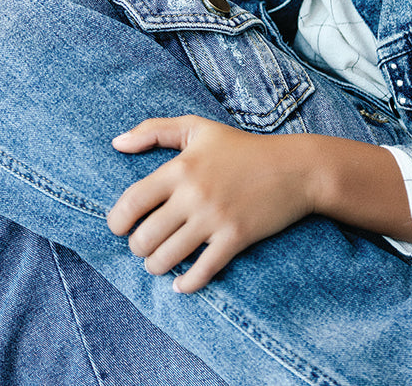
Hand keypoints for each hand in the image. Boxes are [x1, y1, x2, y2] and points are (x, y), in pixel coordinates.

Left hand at [106, 116, 321, 292]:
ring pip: (168, 257)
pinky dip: (187, 283)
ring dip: (156, 266)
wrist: (295, 168)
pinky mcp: (236, 238)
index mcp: (179, 169)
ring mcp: (215, 218)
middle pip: (145, 237)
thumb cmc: (242, 147)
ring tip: (159, 262)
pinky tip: (181, 283)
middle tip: (143, 247)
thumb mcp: (197, 128)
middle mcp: (193, 195)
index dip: (116, 221)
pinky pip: (202, 271)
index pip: (131, 202)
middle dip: (137, 248)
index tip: (119, 228)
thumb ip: (153, 130)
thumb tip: (116, 143)